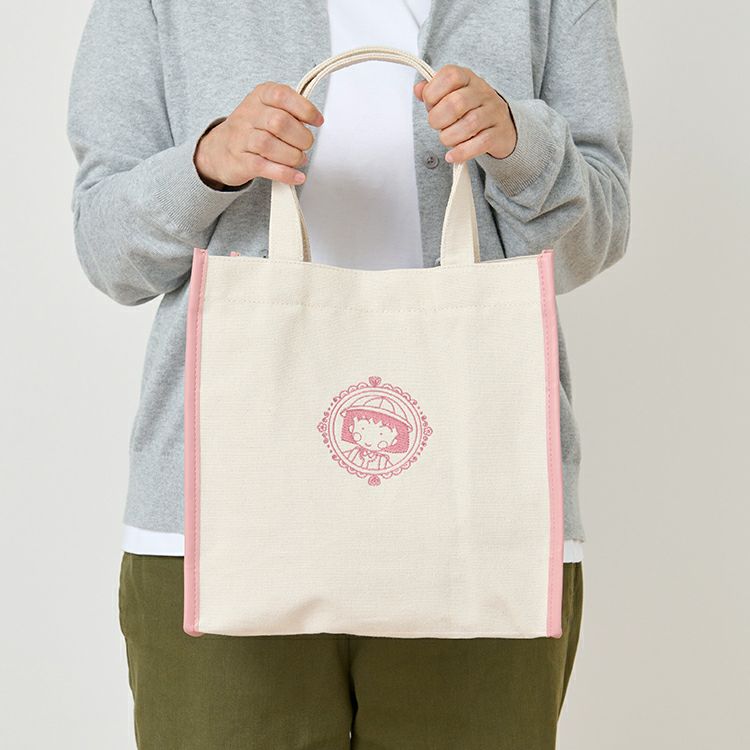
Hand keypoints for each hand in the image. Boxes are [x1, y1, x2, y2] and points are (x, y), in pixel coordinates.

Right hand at [194, 82, 324, 187]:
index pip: (282, 96)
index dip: (304, 109)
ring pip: (270, 144)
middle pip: (279, 122)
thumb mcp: (267, 110)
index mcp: (259, 97)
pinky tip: (296, 176)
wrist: (217, 150)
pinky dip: (284, 173)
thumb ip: (290, 112)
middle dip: (301, 137)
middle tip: (305, 145)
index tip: (316, 121)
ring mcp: (242, 139)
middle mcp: (248, 115)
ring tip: (298, 159)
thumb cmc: (250, 130)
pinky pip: (264, 167)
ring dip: (293, 156)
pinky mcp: (241, 162)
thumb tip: (314, 121)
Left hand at [414, 65, 517, 163]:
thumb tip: (418, 89)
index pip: (450, 76)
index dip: (433, 93)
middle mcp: (483, 92)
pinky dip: (462, 152)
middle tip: (437, 126)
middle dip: (438, 119)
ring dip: (449, 137)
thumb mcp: (451, 96)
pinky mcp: (498, 134)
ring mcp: (493, 113)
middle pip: (457, 103)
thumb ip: (432, 93)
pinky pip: (480, 143)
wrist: (502, 127)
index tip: (430, 105)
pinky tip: (452, 156)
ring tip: (446, 139)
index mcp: (468, 78)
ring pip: (469, 124)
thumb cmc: (470, 111)